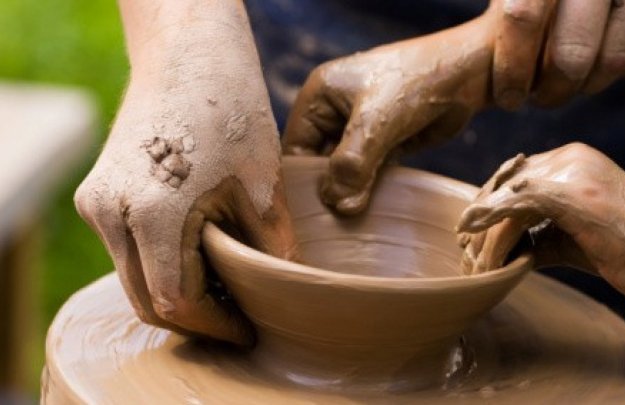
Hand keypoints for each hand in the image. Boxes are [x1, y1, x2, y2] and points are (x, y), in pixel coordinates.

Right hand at [74, 14, 296, 343]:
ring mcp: (98, 203)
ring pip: (134, 278)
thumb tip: (286, 293)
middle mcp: (110, 212)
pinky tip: (202, 259)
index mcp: (151, 213)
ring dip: (177, 293)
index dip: (215, 325)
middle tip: (240, 318)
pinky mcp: (100, 193)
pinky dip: (161, 266)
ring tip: (227, 289)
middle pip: (146, 299)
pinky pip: (128, 251)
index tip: (248, 330)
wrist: (189, 53)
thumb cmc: (230, 107)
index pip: (176, 301)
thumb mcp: (262, 184)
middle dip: (195, 318)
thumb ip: (271, 248)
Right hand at [283, 19, 494, 213]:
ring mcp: (360, 129)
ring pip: (344, 171)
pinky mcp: (383, 142)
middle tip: (336, 221)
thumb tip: (338, 206)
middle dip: (328, 188)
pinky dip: (370, 189)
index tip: (313, 212)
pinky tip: (373, 208)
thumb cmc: (416, 83)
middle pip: (318, 161)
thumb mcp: (377, 123)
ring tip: (354, 219)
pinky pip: (368, 172)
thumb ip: (353, 165)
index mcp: (319, 97)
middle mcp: (334, 112)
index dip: (303, 179)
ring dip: (351, 192)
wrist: (466, 73)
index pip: (296, 146)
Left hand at [456, 143, 624, 298]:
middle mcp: (567, 159)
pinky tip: (470, 231)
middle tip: (463, 244)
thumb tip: (507, 249)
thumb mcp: (571, 236)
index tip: (472, 232)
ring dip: (484, 229)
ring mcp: (569, 172)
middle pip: (504, 183)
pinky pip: (515, 203)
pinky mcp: (569, 192)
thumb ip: (538, 235)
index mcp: (570, 162)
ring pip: (506, 195)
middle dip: (481, 215)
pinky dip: (489, 219)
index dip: (490, 205)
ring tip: (471, 257)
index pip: (515, 178)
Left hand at [504, 0, 624, 105]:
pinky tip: (606, 68)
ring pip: (614, 59)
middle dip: (552, 90)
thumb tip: (472, 61)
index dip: (512, 67)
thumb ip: (504, 12)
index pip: (522, 19)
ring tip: (573, 83)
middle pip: (571, 53)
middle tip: (542, 99)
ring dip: (589, 85)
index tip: (508, 97)